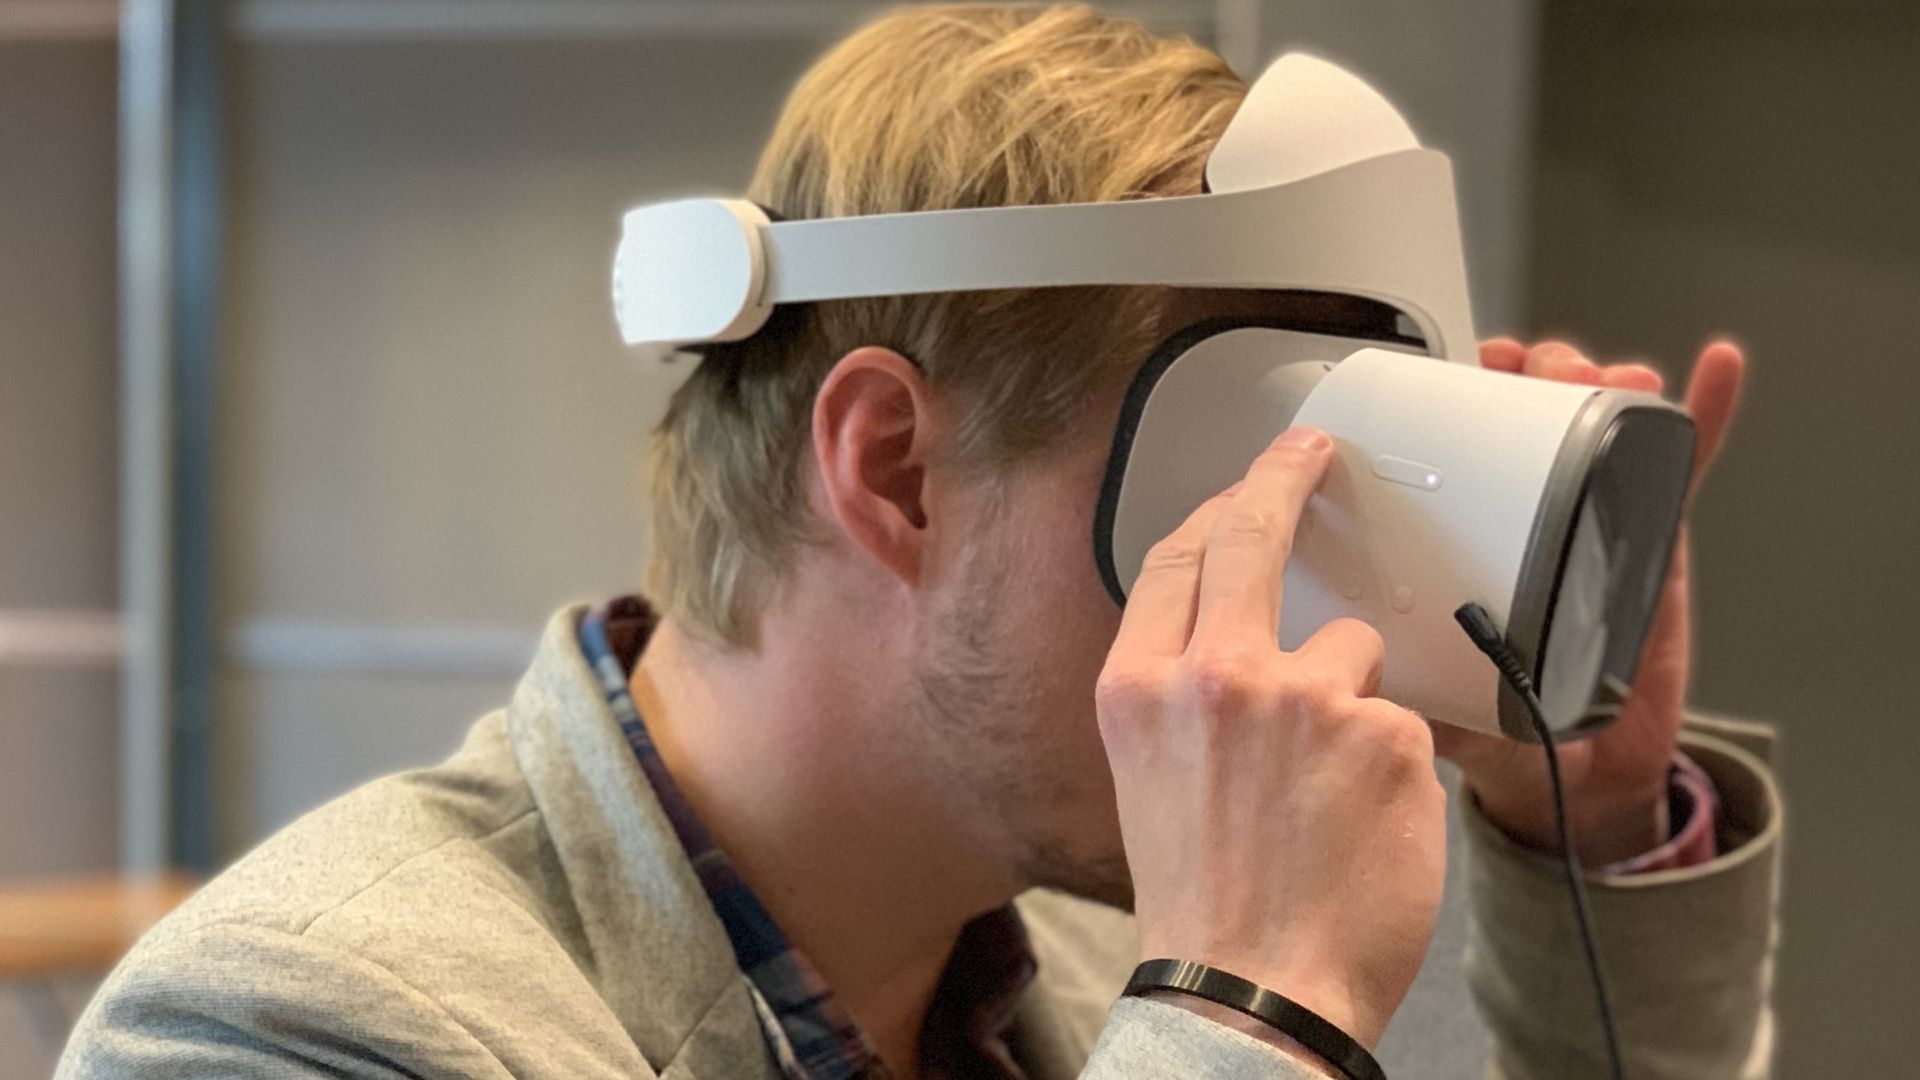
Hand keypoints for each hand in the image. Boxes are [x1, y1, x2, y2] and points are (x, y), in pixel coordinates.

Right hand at [1096, 427, 1447, 1050]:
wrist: (1251, 991)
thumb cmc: (1203, 903)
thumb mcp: (1150, 778)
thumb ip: (1186, 697)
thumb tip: (1250, 641)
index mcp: (1139, 688)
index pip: (1178, 560)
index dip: (1217, 508)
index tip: (1246, 484)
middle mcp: (1214, 676)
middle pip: (1253, 538)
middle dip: (1284, 479)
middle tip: (1311, 457)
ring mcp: (1304, 698)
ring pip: (1352, 650)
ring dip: (1354, 701)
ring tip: (1332, 795)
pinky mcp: (1385, 732)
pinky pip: (1405, 719)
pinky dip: (1397, 764)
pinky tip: (1367, 823)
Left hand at [1431, 338, 1746, 865]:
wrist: (1586, 775)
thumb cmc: (1512, 729)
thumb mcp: (1446, 710)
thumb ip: (1416, 699)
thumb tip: (1374, 688)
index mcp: (1474, 548)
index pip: (1463, 457)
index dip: (1463, 404)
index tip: (1465, 374)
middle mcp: (1531, 526)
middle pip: (1532, 423)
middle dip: (1533, 378)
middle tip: (1530, 371)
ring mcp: (1594, 526)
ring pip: (1599, 432)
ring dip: (1599, 384)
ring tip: (1599, 374)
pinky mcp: (1655, 546)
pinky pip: (1681, 472)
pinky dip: (1702, 416)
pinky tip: (1710, 370)